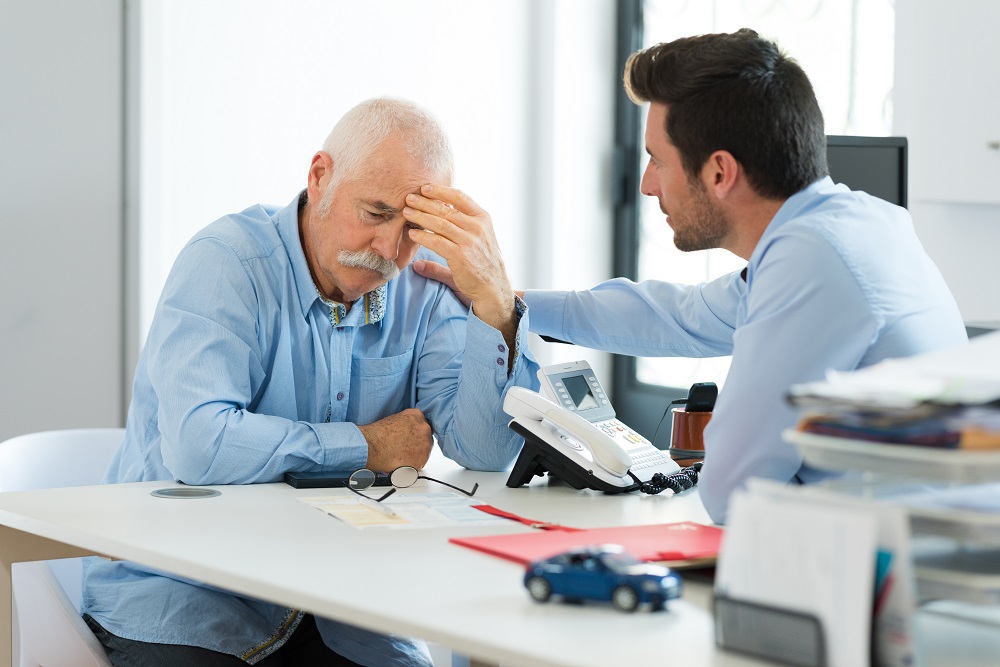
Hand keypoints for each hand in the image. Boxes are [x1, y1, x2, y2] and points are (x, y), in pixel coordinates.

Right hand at [359, 408, 433, 471]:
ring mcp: (425, 444)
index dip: (416, 432)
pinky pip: (420, 463)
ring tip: (402, 456)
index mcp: (417, 415)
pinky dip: (413, 464)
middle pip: (426, 436)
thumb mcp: (394, 418)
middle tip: (406, 447)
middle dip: (418, 442)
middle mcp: (424, 428)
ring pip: (425, 450)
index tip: (411, 437)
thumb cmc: (378, 434)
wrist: (372, 446)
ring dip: (417, 454)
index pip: (422, 423)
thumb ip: (407, 422)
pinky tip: (403, 463)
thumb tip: (408, 430)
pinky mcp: (421, 459)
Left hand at [403, 185, 516, 347]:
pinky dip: (423, 236)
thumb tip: (426, 246)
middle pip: (446, 209)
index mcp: (483, 219)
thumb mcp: (477, 242)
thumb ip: (454, 236)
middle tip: (409, 198)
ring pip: (439, 224)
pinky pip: (437, 242)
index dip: (441, 191)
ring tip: (407, 212)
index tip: (425, 187)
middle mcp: (478, 227)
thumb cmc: (483, 264)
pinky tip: (412, 233)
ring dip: (420, 216)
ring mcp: (470, 241)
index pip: (460, 197)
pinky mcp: (461, 256)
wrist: (494, 288)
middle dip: (425, 202)